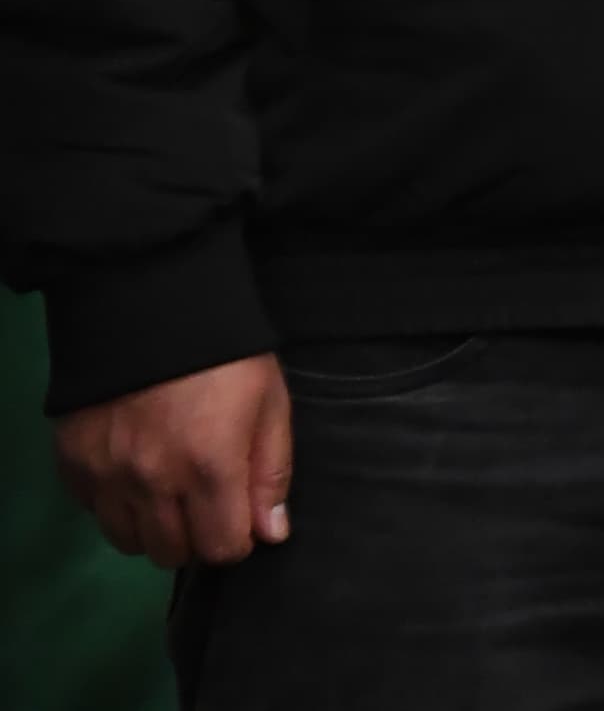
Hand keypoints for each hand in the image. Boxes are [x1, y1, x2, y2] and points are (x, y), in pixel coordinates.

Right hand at [56, 354, 292, 565]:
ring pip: (128, 541)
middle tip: (205, 501)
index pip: (221, 548)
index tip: (239, 515)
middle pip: (171, 553)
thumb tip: (270, 534)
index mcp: (209, 468)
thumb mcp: (269, 404)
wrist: (150, 309)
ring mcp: (107, 476)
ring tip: (168, 489)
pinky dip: (115, 503)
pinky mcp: (73, 464)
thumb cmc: (225, 356)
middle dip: (195, 536)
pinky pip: (94, 512)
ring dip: (153, 526)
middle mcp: (152, 483)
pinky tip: (133, 472)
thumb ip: (271, 472)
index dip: (237, 538)